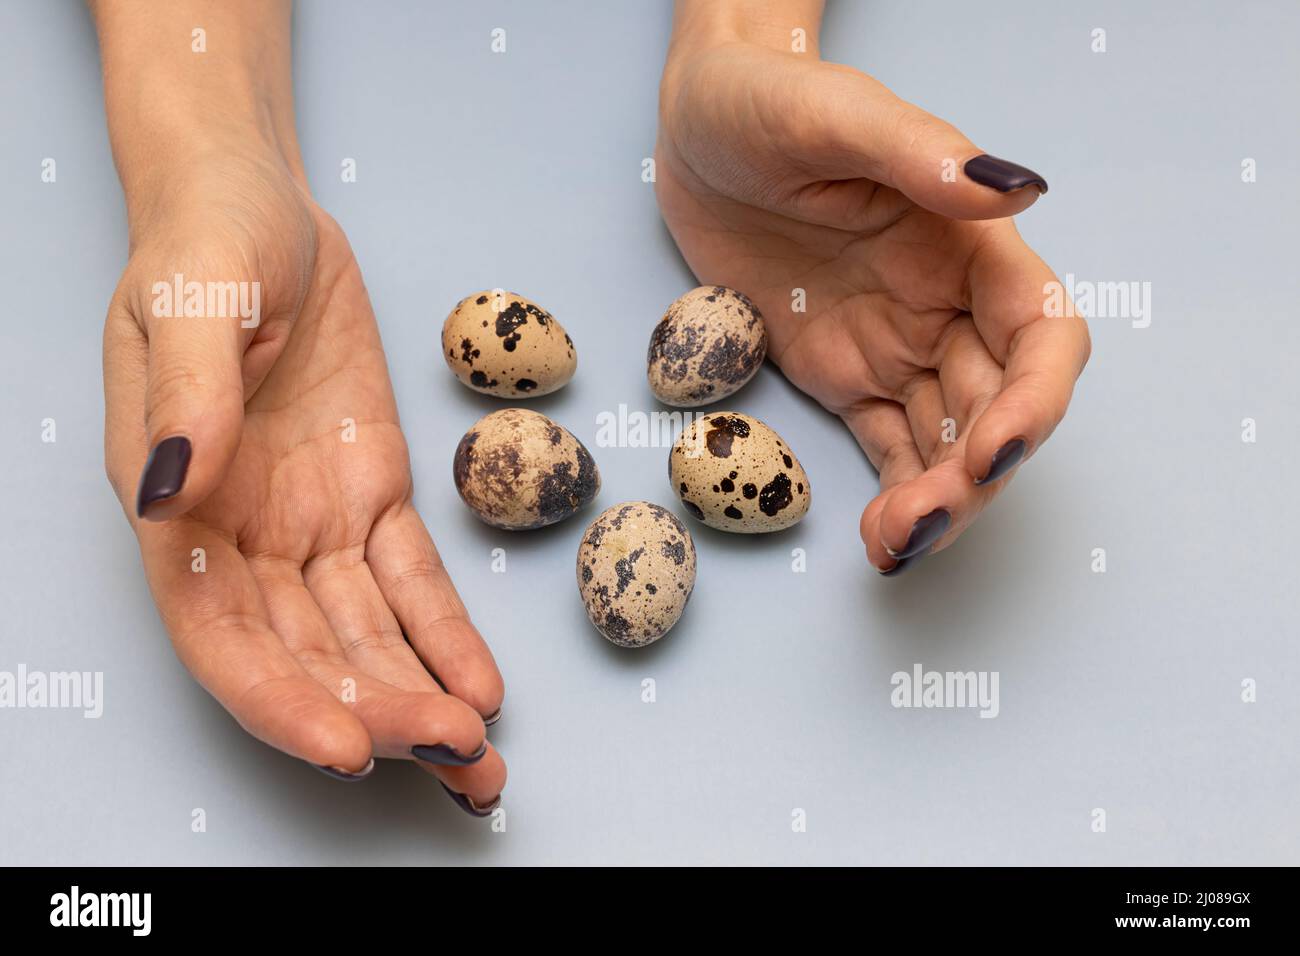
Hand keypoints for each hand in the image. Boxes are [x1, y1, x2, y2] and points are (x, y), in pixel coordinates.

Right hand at [91, 0, 502, 810]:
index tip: (350, 747)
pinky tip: (482, 684)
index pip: (221, 635)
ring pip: (367, 632)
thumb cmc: (206, 245)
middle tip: (457, 755)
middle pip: (309, 653)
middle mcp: (241, 537)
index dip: (280, 700)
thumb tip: (170, 490)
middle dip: (380, 713)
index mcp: (176, 508)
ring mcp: (310, 521)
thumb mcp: (186, 302)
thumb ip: (184, 399)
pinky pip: (411, 578)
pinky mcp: (371, 492)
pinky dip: (446, 633)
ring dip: (421, 695)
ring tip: (482, 756)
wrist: (263, 206)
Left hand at [656, 3, 1089, 573]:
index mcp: (965, 244)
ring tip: (892, 545)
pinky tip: (880, 538)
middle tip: (920, 526)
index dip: (1036, 400)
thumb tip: (1015, 192)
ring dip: (935, 502)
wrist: (697, 128)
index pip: (1038, 335)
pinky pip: (885, 448)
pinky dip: (894, 495)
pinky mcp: (844, 375)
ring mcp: (895, 346)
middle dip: (974, 476)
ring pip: (944, 443)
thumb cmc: (764, 100)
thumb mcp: (835, 114)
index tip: (997, 450)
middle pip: (997, 409)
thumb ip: (921, 155)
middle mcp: (945, 304)